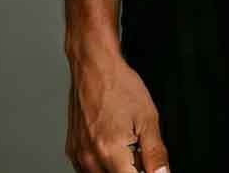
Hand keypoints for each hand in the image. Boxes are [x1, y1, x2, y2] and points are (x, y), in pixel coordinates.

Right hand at [65, 46, 169, 172]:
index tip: (150, 166)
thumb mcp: (148, 117)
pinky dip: (104, 163)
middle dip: (132, 168)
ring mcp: (79, 155)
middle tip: (139, 151)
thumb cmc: (118, 85)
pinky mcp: (72, 151)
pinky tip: (114, 144)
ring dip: (118, 168)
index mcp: (110, 151)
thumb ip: (155, 152)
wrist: (94, 66)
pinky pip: (89, 169)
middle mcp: (90, 158)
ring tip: (126, 143)